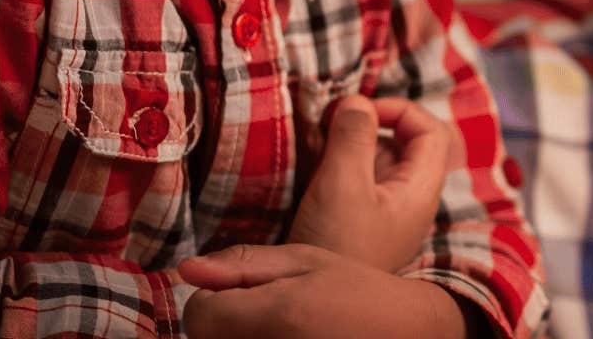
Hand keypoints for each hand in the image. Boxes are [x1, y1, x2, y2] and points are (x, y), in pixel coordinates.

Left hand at [180, 243, 468, 338]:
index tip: (254, 292)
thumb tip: (186, 269)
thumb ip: (244, 264)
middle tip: (276, 310)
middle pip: (204, 337)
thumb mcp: (308, 261)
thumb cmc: (359, 292)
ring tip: (285, 328)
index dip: (218, 296)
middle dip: (227, 320)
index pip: (197, 312)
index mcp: (277, 314)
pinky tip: (289, 338)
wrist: (406, 333)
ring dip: (238, 336)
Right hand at [287, 94, 449, 272]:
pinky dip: (341, 166)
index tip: (360, 111)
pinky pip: (360, 182)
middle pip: (405, 142)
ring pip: (379, 161)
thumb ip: (353, 136)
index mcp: (421, 188)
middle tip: (330, 124)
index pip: (432, 131)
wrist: (319, 305)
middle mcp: (412, 199)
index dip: (400, 110)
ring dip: (351, 145)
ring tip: (318, 144)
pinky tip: (316, 169)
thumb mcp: (342, 183)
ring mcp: (388, 212)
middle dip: (369, 125)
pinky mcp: (364, 223)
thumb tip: (357, 101)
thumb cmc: (337, 245)